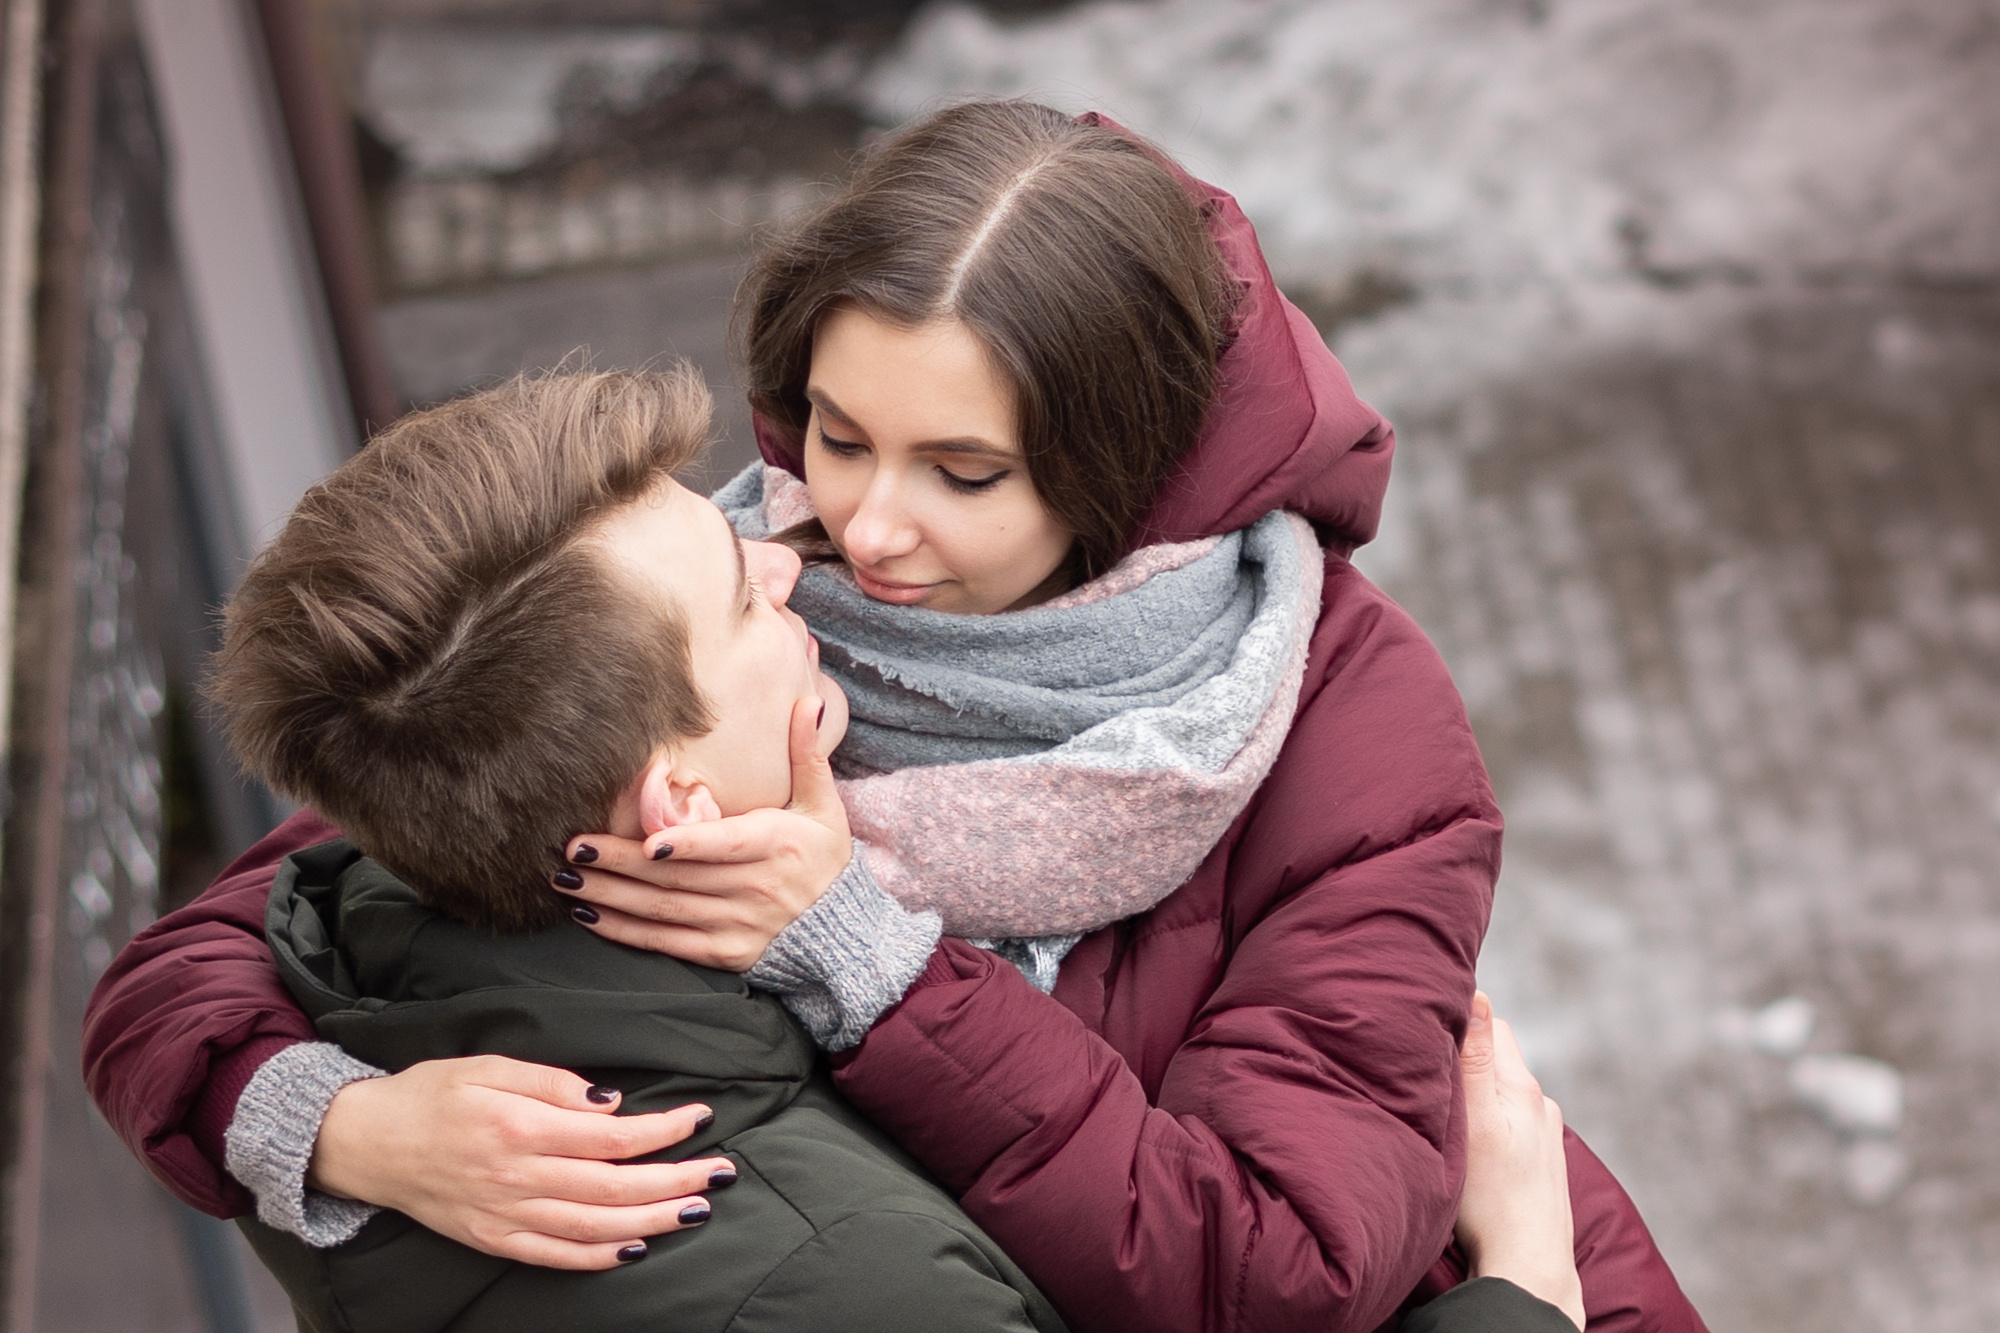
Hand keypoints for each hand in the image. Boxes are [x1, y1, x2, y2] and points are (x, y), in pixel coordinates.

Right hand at [310, 1055, 734, 1269]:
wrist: (365, 1142)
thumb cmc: (430, 1093)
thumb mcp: (488, 1064)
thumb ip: (552, 1081)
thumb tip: (610, 1102)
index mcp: (520, 1126)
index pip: (612, 1136)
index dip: (664, 1130)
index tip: (700, 1118)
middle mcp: (517, 1177)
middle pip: (614, 1186)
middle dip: (676, 1180)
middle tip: (721, 1172)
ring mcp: (504, 1215)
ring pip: (594, 1226)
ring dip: (652, 1220)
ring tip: (695, 1211)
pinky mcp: (491, 1238)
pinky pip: (554, 1255)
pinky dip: (598, 1256)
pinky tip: (634, 1247)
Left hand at [559, 699, 851, 970]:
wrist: (843, 932)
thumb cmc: (824, 858)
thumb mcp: (825, 805)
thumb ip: (808, 754)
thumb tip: (805, 701)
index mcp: (775, 845)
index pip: (726, 845)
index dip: (689, 845)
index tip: (649, 840)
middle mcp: (754, 889)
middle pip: (679, 877)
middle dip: (622, 862)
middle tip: (574, 848)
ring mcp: (737, 925)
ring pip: (666, 910)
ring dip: (613, 896)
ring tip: (567, 879)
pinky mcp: (724, 954)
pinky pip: (668, 944)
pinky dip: (627, 932)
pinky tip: (591, 916)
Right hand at [1456, 992, 1585, 1329]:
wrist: (1526, 1269)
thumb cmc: (1490, 1200)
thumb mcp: (1474, 1121)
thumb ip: (1474, 1058)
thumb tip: (1477, 992)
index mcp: (1522, 1086)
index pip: (1491, 1022)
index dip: (1459, 1015)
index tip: (1426, 1021)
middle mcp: (1539, 1105)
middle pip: (1497, 1056)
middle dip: (1466, 1054)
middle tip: (1426, 1066)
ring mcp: (1544, 1136)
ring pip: (1502, 1093)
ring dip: (1478, 1093)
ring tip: (1447, 1112)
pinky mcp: (1541, 1164)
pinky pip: (1510, 1124)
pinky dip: (1490, 1123)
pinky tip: (1472, 1148)